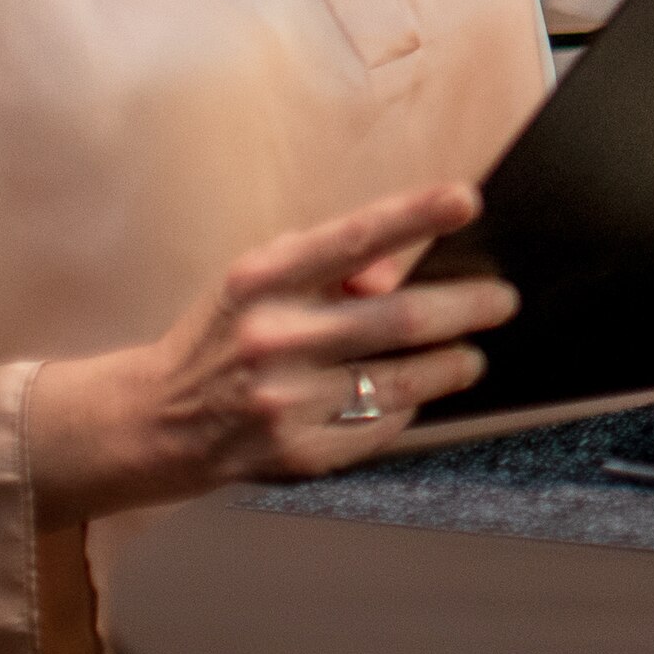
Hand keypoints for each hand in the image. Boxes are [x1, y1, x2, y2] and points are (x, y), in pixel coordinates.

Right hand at [25, 184, 516, 520]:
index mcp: (263, 280)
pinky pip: (380, 426)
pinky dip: (407, 407)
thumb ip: (327, 261)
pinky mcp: (297, 453)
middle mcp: (275, 338)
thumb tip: (395, 266)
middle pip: (401, 319)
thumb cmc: (220, 334)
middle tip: (501, 301)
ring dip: (453, 365)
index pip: (354, 237)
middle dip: (468, 307)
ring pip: (403, 380)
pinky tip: (412, 395)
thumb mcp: (256, 277)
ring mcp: (286, 401)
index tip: (466, 200)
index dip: (415, 215)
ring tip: (469, 356)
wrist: (152, 422)